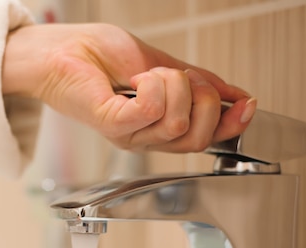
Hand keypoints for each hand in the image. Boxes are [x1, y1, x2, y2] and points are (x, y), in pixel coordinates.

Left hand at [2, 23, 256, 151]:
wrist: (58, 48)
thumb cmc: (97, 55)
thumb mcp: (160, 65)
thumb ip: (195, 82)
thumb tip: (234, 94)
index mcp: (157, 126)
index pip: (204, 140)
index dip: (230, 123)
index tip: (247, 104)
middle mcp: (143, 137)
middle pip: (197, 137)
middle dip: (203, 98)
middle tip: (178, 76)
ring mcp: (127, 133)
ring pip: (178, 123)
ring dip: (174, 86)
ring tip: (148, 74)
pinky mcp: (111, 122)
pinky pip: (151, 111)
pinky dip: (154, 87)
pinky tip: (138, 79)